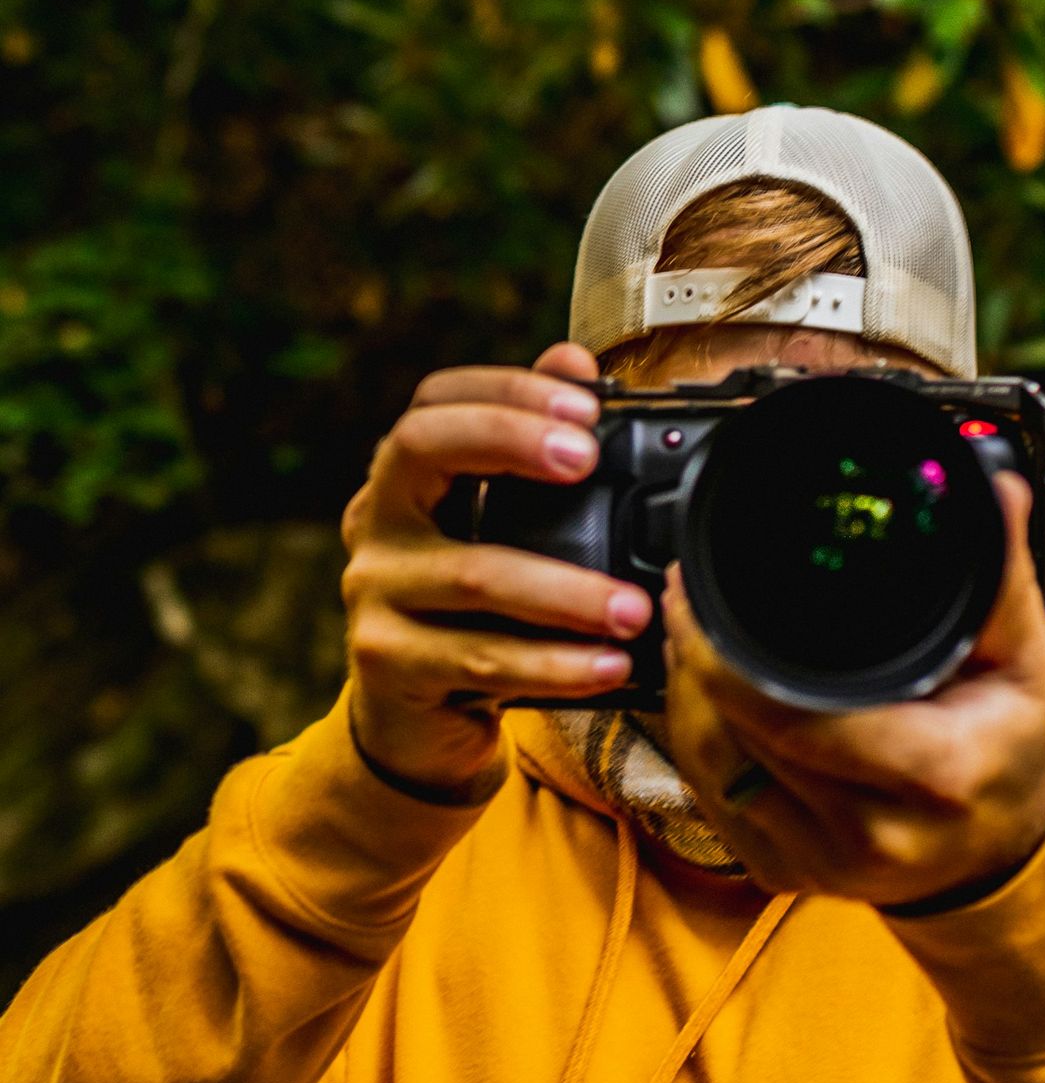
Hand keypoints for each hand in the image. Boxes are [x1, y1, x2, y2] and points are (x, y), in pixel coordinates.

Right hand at [341, 341, 652, 790]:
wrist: (416, 721)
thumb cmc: (470, 612)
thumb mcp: (499, 529)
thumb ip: (531, 447)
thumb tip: (574, 361)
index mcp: (404, 477)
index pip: (436, 400)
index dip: (507, 388)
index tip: (586, 402)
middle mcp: (377, 521)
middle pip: (422, 447)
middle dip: (510, 440)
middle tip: (587, 459)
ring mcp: (373, 592)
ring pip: (472, 572)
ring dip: (565, 589)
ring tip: (634, 608)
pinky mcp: (388, 663)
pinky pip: (480, 659)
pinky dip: (554, 664)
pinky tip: (609, 666)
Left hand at [661, 472, 1044, 906]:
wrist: (994, 850)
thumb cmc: (1004, 747)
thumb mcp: (1022, 661)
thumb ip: (996, 577)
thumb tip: (989, 493)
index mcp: (932, 777)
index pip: (799, 717)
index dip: (731, 657)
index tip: (704, 594)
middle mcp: (868, 835)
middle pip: (742, 736)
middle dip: (699, 658)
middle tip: (685, 593)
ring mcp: (816, 862)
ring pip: (712, 766)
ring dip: (687, 693)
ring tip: (686, 630)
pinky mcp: (777, 871)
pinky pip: (712, 794)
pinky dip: (696, 737)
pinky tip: (697, 689)